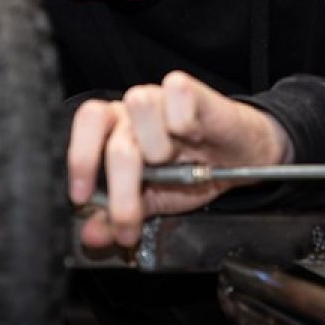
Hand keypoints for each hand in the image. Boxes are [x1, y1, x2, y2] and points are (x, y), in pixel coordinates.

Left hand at [67, 70, 290, 248]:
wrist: (244, 161)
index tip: (83, 197)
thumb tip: (91, 235)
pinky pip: (176, 92)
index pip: (86, 126)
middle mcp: (133, 110)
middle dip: (121, 188)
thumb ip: (120, 216)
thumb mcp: (154, 202)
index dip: (80, 158)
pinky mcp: (191, 89)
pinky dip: (184, 121)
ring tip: (173, 161)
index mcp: (116, 130)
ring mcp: (161, 96)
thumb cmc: (195, 173)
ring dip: (157, 145)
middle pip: (113, 137)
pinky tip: (193, 136)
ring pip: (139, 103)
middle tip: (129, 220)